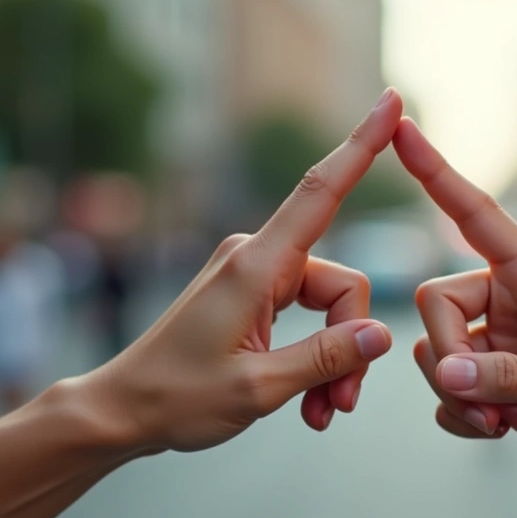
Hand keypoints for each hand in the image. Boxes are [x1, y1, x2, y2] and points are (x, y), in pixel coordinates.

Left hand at [81, 89, 402, 453]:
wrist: (123, 411)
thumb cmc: (177, 399)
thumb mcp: (259, 388)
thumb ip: (326, 358)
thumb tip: (382, 334)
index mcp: (255, 266)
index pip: (322, 192)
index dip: (362, 145)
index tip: (392, 102)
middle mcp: (256, 258)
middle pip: (342, 286)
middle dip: (350, 347)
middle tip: (339, 407)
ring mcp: (254, 276)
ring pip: (330, 309)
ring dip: (333, 364)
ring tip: (321, 415)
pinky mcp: (252, 295)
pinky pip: (308, 319)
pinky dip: (314, 362)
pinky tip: (309, 406)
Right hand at [394, 119, 516, 485]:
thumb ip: (509, 378)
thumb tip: (444, 370)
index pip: (474, 214)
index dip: (436, 172)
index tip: (399, 126)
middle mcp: (512, 299)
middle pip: (436, 303)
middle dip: (451, 358)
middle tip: (489, 401)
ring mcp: (499, 341)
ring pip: (434, 352)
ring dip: (460, 396)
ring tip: (506, 420)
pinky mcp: (492, 381)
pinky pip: (444, 390)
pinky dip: (462, 416)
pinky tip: (502, 429)